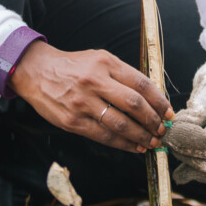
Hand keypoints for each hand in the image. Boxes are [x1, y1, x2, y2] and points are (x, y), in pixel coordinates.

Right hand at [8, 41, 170, 152]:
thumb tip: (151, 98)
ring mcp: (83, 103)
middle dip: (153, 121)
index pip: (141, 84)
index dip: (159, 101)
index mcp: (105, 64)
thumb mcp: (99, 59)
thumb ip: (122, 75)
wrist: (36, 72)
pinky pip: (103, 136)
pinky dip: (122, 144)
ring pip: (120, 124)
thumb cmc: (73, 66)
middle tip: (163, 129)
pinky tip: (133, 146)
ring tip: (152, 142)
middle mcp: (95, 82)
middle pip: (134, 105)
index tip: (169, 112)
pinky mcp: (73, 121)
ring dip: (141, 136)